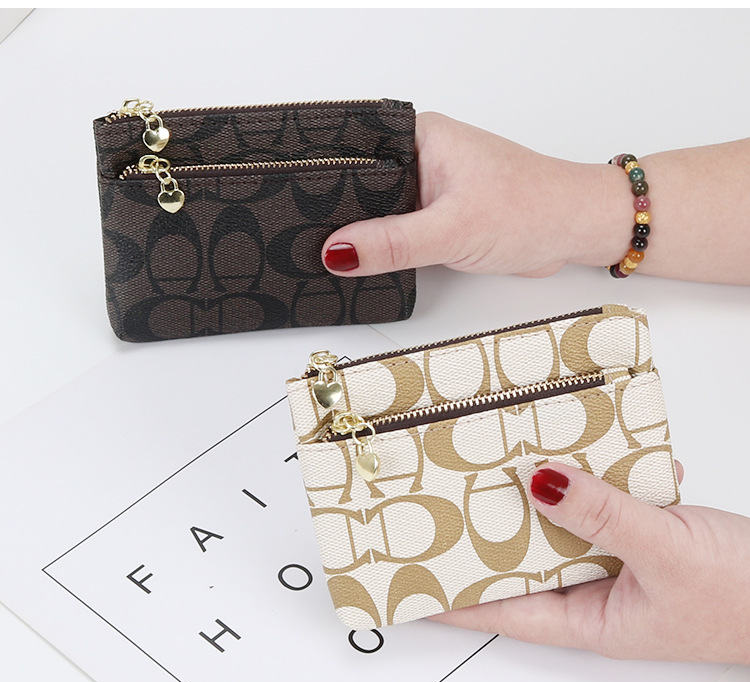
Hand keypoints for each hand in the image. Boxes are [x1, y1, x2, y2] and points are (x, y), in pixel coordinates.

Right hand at [322, 112, 625, 277]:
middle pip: (362, 186)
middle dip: (342, 217)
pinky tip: (370, 261)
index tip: (297, 213)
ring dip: (367, 235)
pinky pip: (398, 229)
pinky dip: (387, 247)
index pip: (353, 155)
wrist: (573, 229)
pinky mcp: (438, 213)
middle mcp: (421, 155)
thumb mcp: (452, 229)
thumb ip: (392, 242)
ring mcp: (430, 185)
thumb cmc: (531, 209)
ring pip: (379, 212)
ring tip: (336, 256)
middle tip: (311, 243)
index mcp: (419, 137)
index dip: (324, 185)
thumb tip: (338, 251)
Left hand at [430, 462, 749, 664]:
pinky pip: (598, 503)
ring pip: (561, 526)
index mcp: (591, 620)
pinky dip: (588, 480)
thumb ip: (602, 516)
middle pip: (526, 561)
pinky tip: (578, 452)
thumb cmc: (746, 598)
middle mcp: (597, 592)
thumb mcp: (666, 553)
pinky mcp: (640, 534)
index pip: (504, 610)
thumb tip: (540, 484)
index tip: (414, 577)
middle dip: (489, 532)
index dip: (456, 596)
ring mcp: (618, 561)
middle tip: (448, 499)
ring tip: (499, 464)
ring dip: (538, 496)